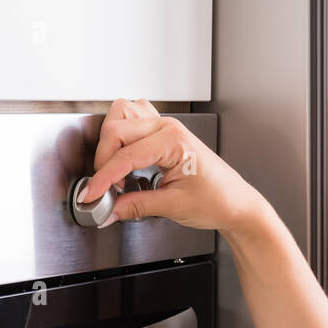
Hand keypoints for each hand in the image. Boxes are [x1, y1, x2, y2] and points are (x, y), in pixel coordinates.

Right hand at [82, 98, 270, 236]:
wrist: (236, 204)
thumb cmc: (217, 200)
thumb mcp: (172, 206)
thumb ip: (135, 206)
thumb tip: (108, 210)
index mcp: (173, 139)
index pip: (125, 156)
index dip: (103, 179)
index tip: (91, 195)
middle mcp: (168, 127)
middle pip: (116, 130)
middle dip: (103, 161)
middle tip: (102, 189)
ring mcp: (165, 128)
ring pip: (121, 117)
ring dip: (109, 142)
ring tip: (111, 172)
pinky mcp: (163, 135)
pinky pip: (133, 123)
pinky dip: (120, 138)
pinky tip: (122, 159)